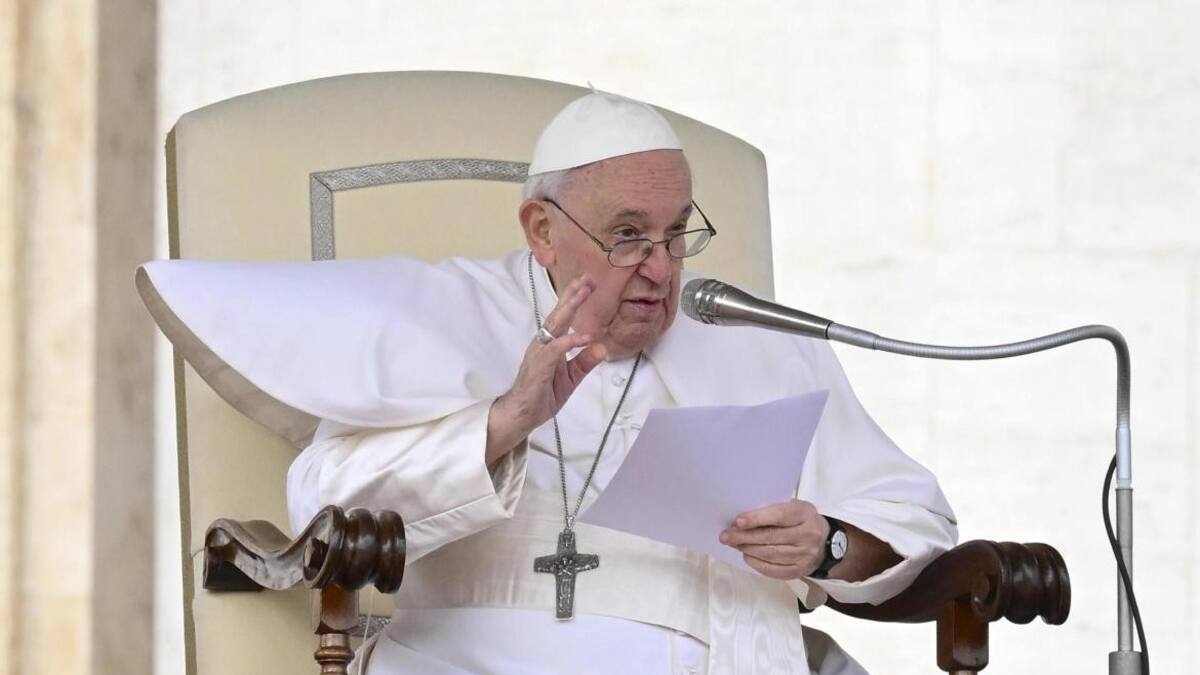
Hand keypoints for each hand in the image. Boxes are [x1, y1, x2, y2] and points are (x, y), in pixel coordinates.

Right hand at [485, 276, 606, 464]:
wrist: (522, 415)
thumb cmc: (543, 393)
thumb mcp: (571, 377)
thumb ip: (585, 362)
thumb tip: (603, 347)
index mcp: (551, 343)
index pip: (563, 317)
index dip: (574, 298)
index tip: (588, 282)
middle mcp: (543, 343)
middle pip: (558, 314)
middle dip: (572, 295)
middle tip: (587, 278)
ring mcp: (539, 353)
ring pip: (555, 326)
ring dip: (569, 308)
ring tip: (583, 293)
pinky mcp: (538, 367)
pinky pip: (554, 350)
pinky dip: (569, 341)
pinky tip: (584, 336)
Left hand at [718, 499, 829, 579]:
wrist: (827, 543)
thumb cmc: (802, 521)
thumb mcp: (794, 508)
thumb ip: (773, 510)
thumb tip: (742, 520)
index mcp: (805, 513)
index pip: (779, 516)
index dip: (757, 519)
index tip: (737, 521)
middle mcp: (808, 535)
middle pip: (771, 537)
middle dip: (744, 536)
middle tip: (726, 536)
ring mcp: (805, 555)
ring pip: (771, 554)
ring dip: (748, 549)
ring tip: (733, 544)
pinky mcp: (800, 571)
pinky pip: (774, 570)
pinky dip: (757, 563)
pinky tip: (747, 556)